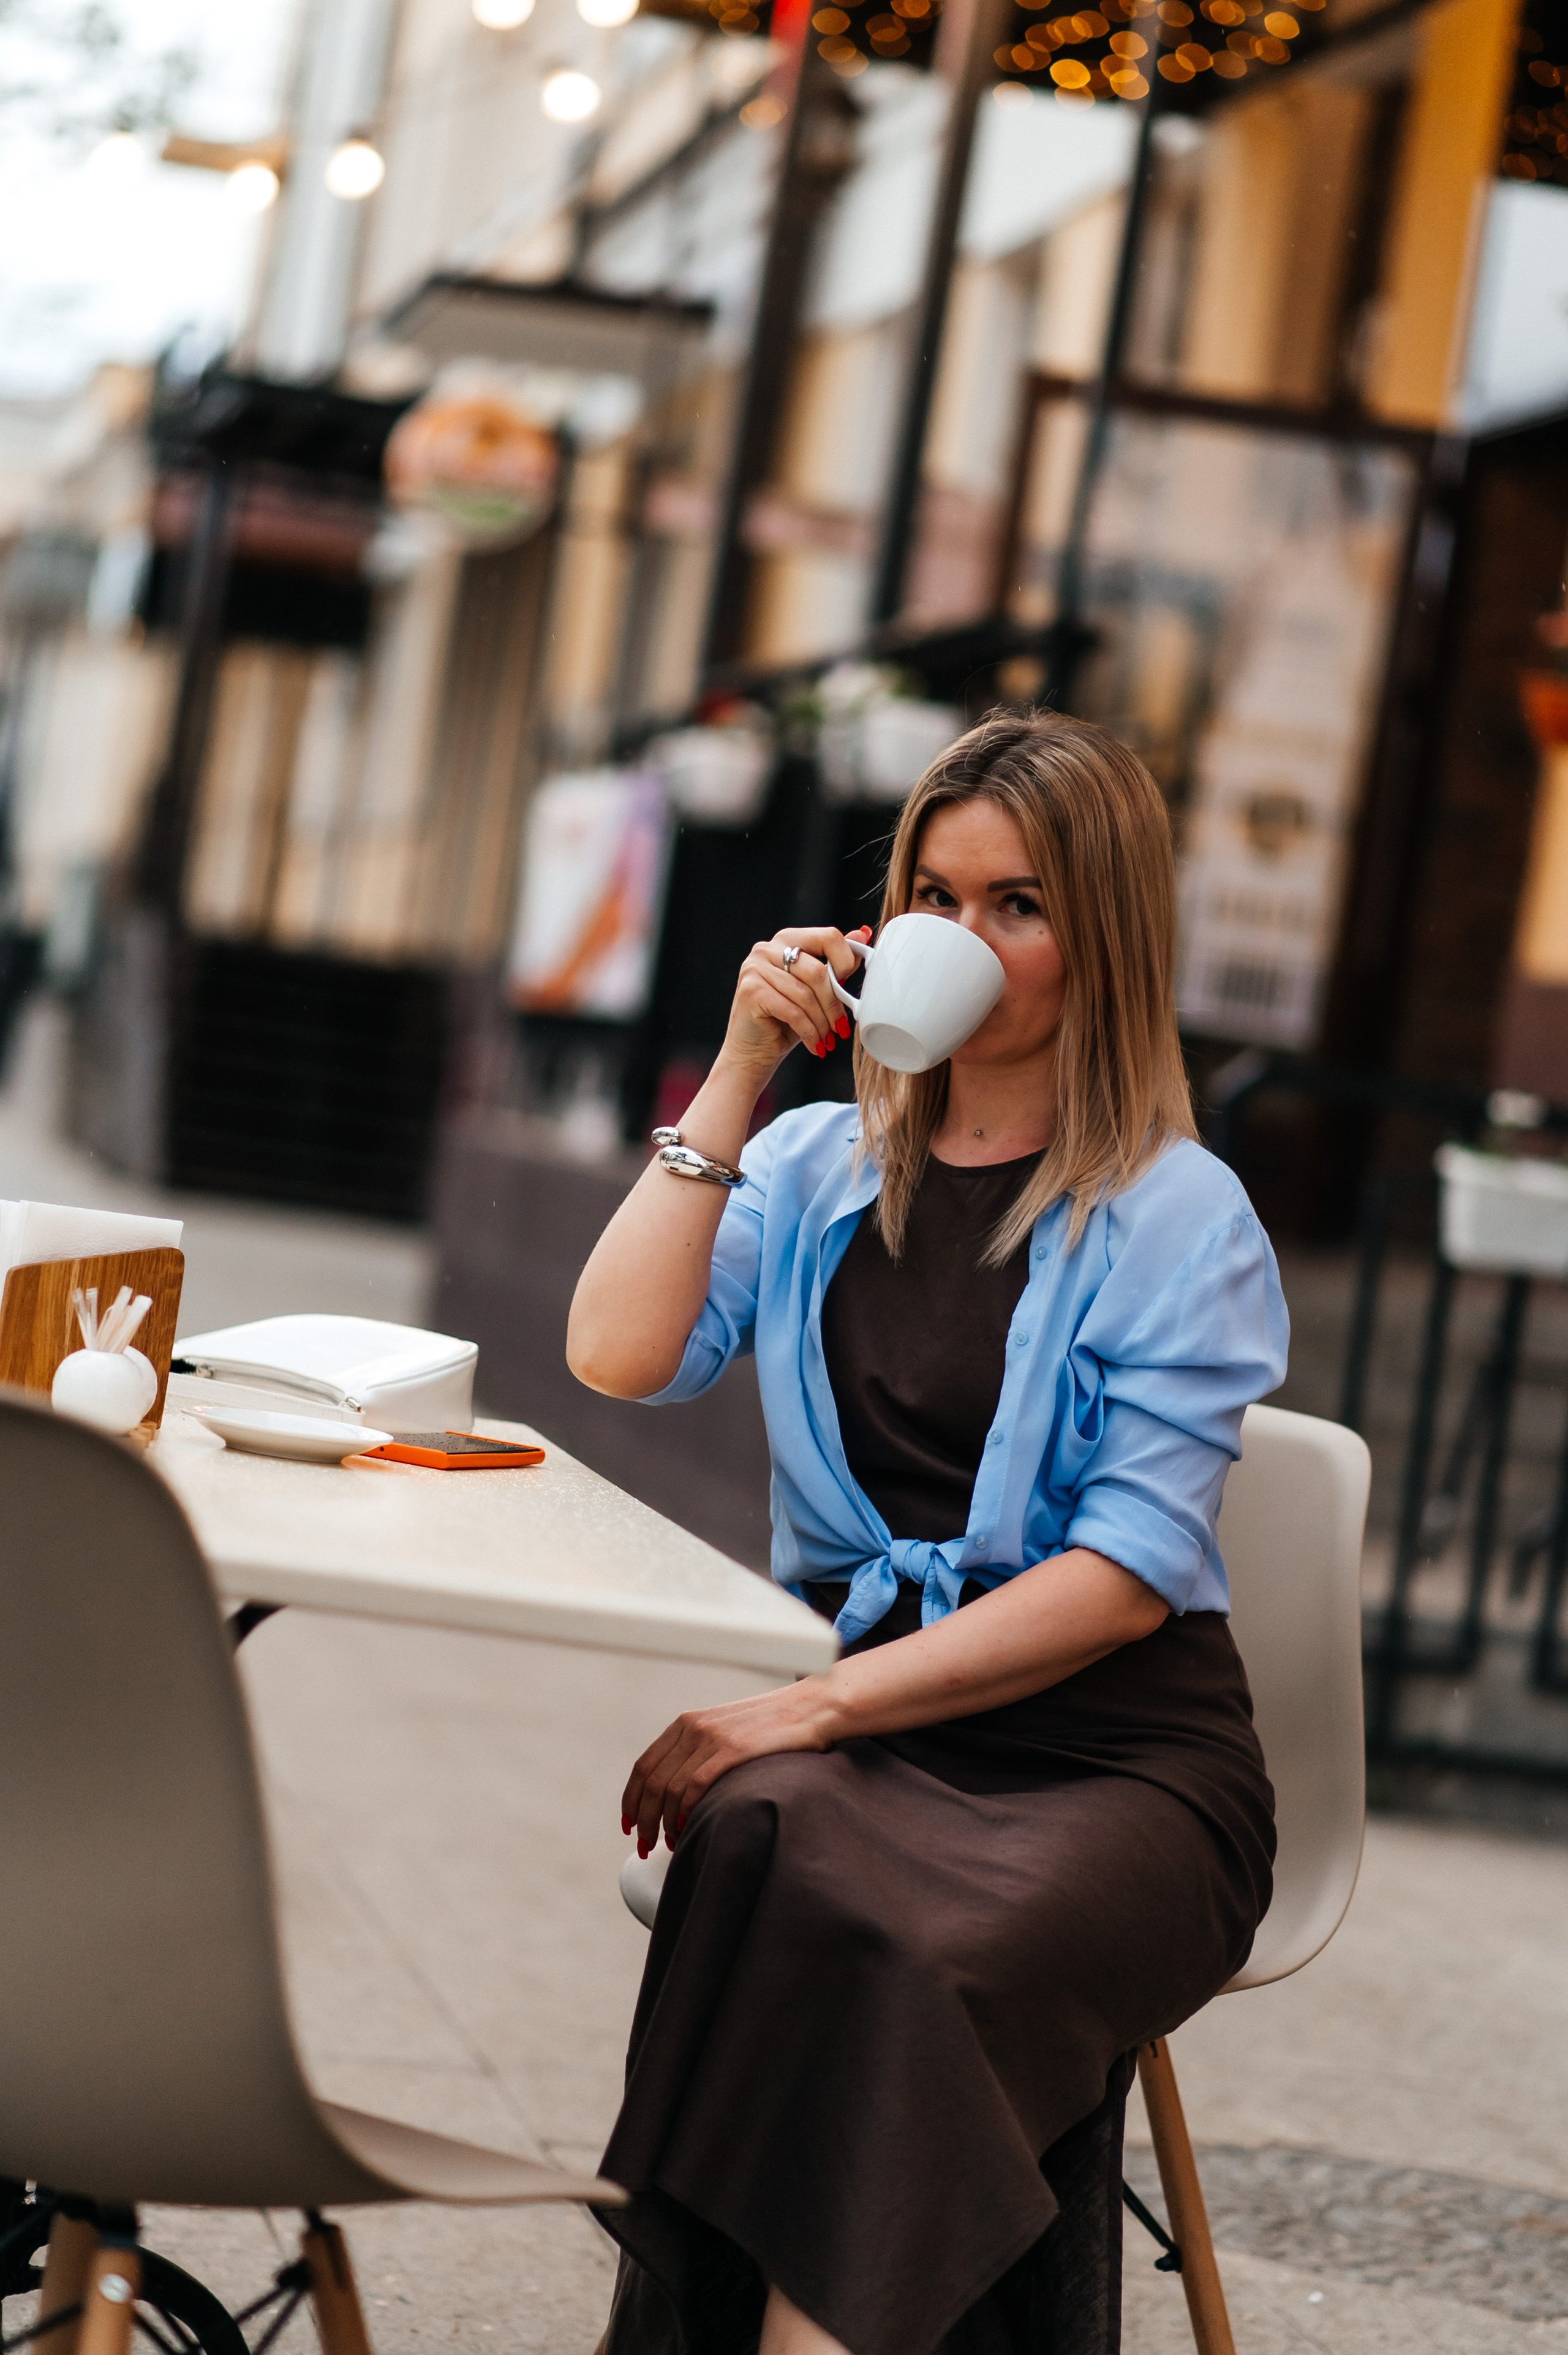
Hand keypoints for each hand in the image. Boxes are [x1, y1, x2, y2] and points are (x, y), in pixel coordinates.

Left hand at [621, 1678, 838, 1855]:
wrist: (813, 1707)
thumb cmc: (774, 1726)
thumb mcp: (727, 1732)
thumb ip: (701, 1752)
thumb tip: (680, 1792)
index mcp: (687, 1722)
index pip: (644, 1766)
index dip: (632, 1799)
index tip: (629, 1824)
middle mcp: (693, 1727)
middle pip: (651, 1782)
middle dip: (643, 1819)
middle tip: (644, 1846)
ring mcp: (713, 1737)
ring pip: (670, 1788)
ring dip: (662, 1823)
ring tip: (668, 1845)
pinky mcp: (734, 1749)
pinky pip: (696, 1785)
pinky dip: (684, 1811)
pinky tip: (685, 1828)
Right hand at [716, 925, 871, 1084]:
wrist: (753, 1050)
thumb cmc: (785, 1020)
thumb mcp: (817, 990)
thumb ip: (836, 963)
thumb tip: (862, 935)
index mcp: (787, 940)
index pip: (828, 936)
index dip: (846, 963)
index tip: (848, 990)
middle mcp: (767, 948)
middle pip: (818, 971)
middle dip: (834, 1004)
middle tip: (841, 1027)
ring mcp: (755, 968)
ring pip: (806, 994)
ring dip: (822, 1023)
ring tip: (827, 1040)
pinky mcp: (751, 991)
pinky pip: (792, 1011)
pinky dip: (809, 1032)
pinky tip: (815, 1045)